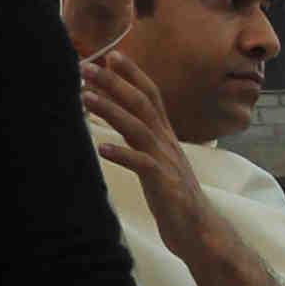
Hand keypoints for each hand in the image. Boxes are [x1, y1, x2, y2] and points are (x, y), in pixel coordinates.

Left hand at [80, 43, 210, 261]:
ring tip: (85, 97)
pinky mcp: (164, 184)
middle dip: (113, 82)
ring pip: (138, 127)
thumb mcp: (158, 162)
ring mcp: (166, 162)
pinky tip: (100, 148)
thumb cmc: (174, 197)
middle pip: (140, 103)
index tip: (111, 54)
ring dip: (110, 109)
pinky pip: (141, 164)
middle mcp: (166, 143)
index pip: (150, 95)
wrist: (200, 231)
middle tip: (85, 66)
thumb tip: (121, 121)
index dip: (132, 74)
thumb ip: (142, 140)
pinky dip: (121, 154)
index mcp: (165, 136)